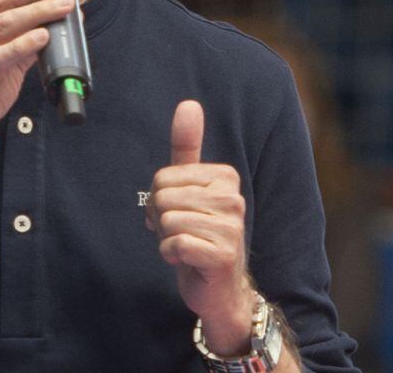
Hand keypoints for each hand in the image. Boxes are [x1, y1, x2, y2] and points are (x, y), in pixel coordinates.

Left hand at [146, 100, 254, 353]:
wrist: (219, 288)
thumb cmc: (199, 235)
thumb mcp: (189, 188)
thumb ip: (187, 147)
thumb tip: (189, 104)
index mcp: (224, 177)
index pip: (163, 176)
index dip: (159, 199)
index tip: (179, 212)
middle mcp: (232, 198)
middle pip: (163, 197)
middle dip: (161, 219)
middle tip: (179, 232)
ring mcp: (231, 227)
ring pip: (168, 221)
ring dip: (166, 239)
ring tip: (185, 246)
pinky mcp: (223, 255)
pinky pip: (175, 244)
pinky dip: (171, 255)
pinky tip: (186, 260)